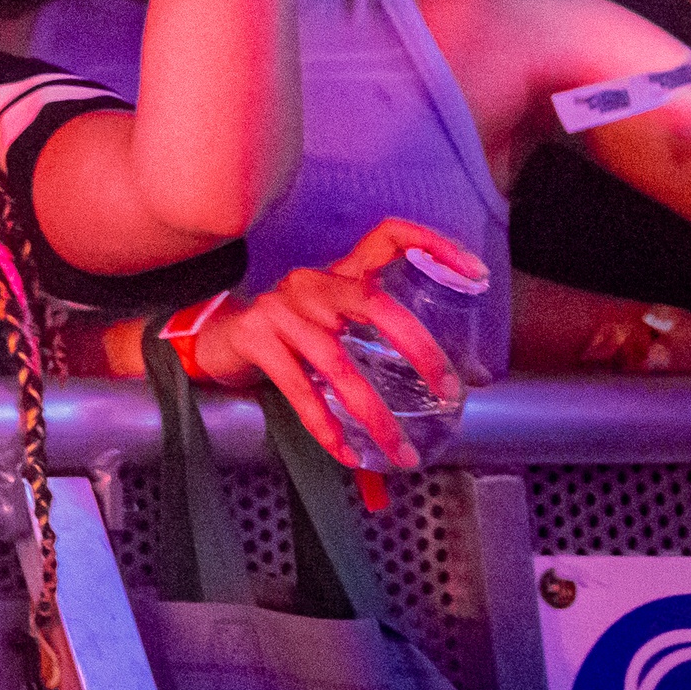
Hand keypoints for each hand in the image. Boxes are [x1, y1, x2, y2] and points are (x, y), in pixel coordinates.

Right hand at [177, 218, 487, 470]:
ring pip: (337, 363)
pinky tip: (348, 453)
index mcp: (339, 274)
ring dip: (375, 415)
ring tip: (402, 452)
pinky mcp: (255, 338)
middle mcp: (311, 284)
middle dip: (418, 348)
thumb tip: (450, 387)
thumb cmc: (289, 335)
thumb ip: (376, 338)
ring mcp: (280, 310)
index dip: (432, 245)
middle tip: (448, 391)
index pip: (387, 236)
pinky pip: (299, 390)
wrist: (214, 338)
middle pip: (373, 303)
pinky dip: (326, 427)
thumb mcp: (332, 322)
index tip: (475, 274)